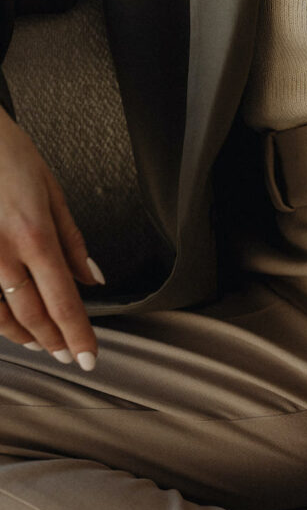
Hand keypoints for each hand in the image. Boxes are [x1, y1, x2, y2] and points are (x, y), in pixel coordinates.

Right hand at [0, 106, 104, 370]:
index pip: (64, 300)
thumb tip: (93, 277)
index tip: (89, 356)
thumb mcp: (51, 190)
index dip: (78, 334)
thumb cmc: (7, 153)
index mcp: (34, 236)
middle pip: (33, 315)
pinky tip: (7, 321)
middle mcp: (1, 253)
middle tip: (70, 354)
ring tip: (42, 343)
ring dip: (24, 335)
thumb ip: (72, 240)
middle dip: (55, 341)